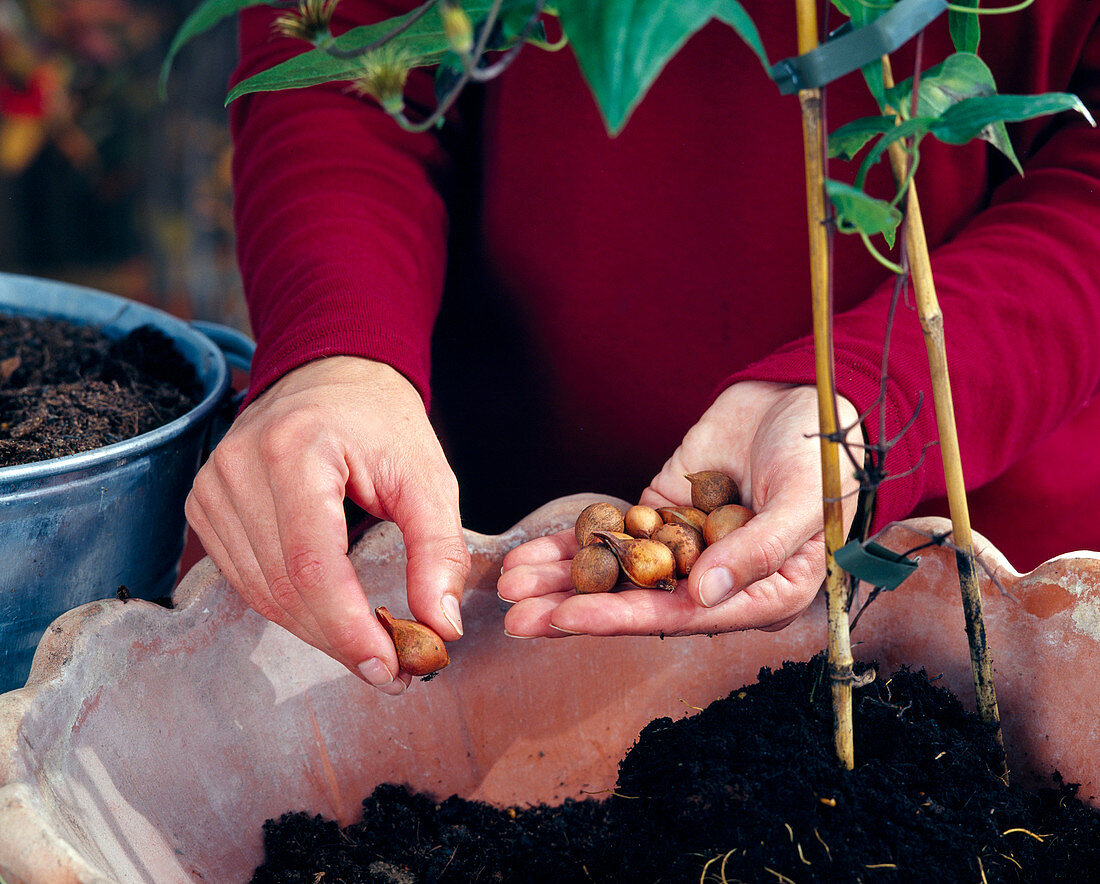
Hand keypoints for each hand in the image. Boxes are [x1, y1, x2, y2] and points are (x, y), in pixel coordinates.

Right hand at [185, 357, 468, 692]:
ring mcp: (212, 486)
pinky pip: (245, 580)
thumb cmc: (382, 424)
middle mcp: (238, 468)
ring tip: (370, 648)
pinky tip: (331, 617)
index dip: (348, 628)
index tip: (390, 668)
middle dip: (340, 640)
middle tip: (393, 670)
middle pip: (284, 588)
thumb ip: (439, 550)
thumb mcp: (427, 477)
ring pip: (261, 595)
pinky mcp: (203, 504)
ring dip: (317, 633)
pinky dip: (291, 609)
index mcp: (294, 450)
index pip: (312, 564)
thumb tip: (441, 627)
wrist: (330, 377)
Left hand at [497, 381, 859, 636]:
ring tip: (509, 585)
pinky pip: (617, 534)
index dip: (626, 618)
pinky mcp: (664, 516)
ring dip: (564, 579)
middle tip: (516, 619)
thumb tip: (703, 596)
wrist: (805, 396)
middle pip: (640, 602)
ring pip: (620, 572)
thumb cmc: (824, 454)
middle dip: (576, 609)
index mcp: (764, 595)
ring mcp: (687, 549)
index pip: (685, 616)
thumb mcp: (804, 501)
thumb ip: (758, 550)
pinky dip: (577, 542)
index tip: (570, 618)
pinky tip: (534, 551)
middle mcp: (719, 582)